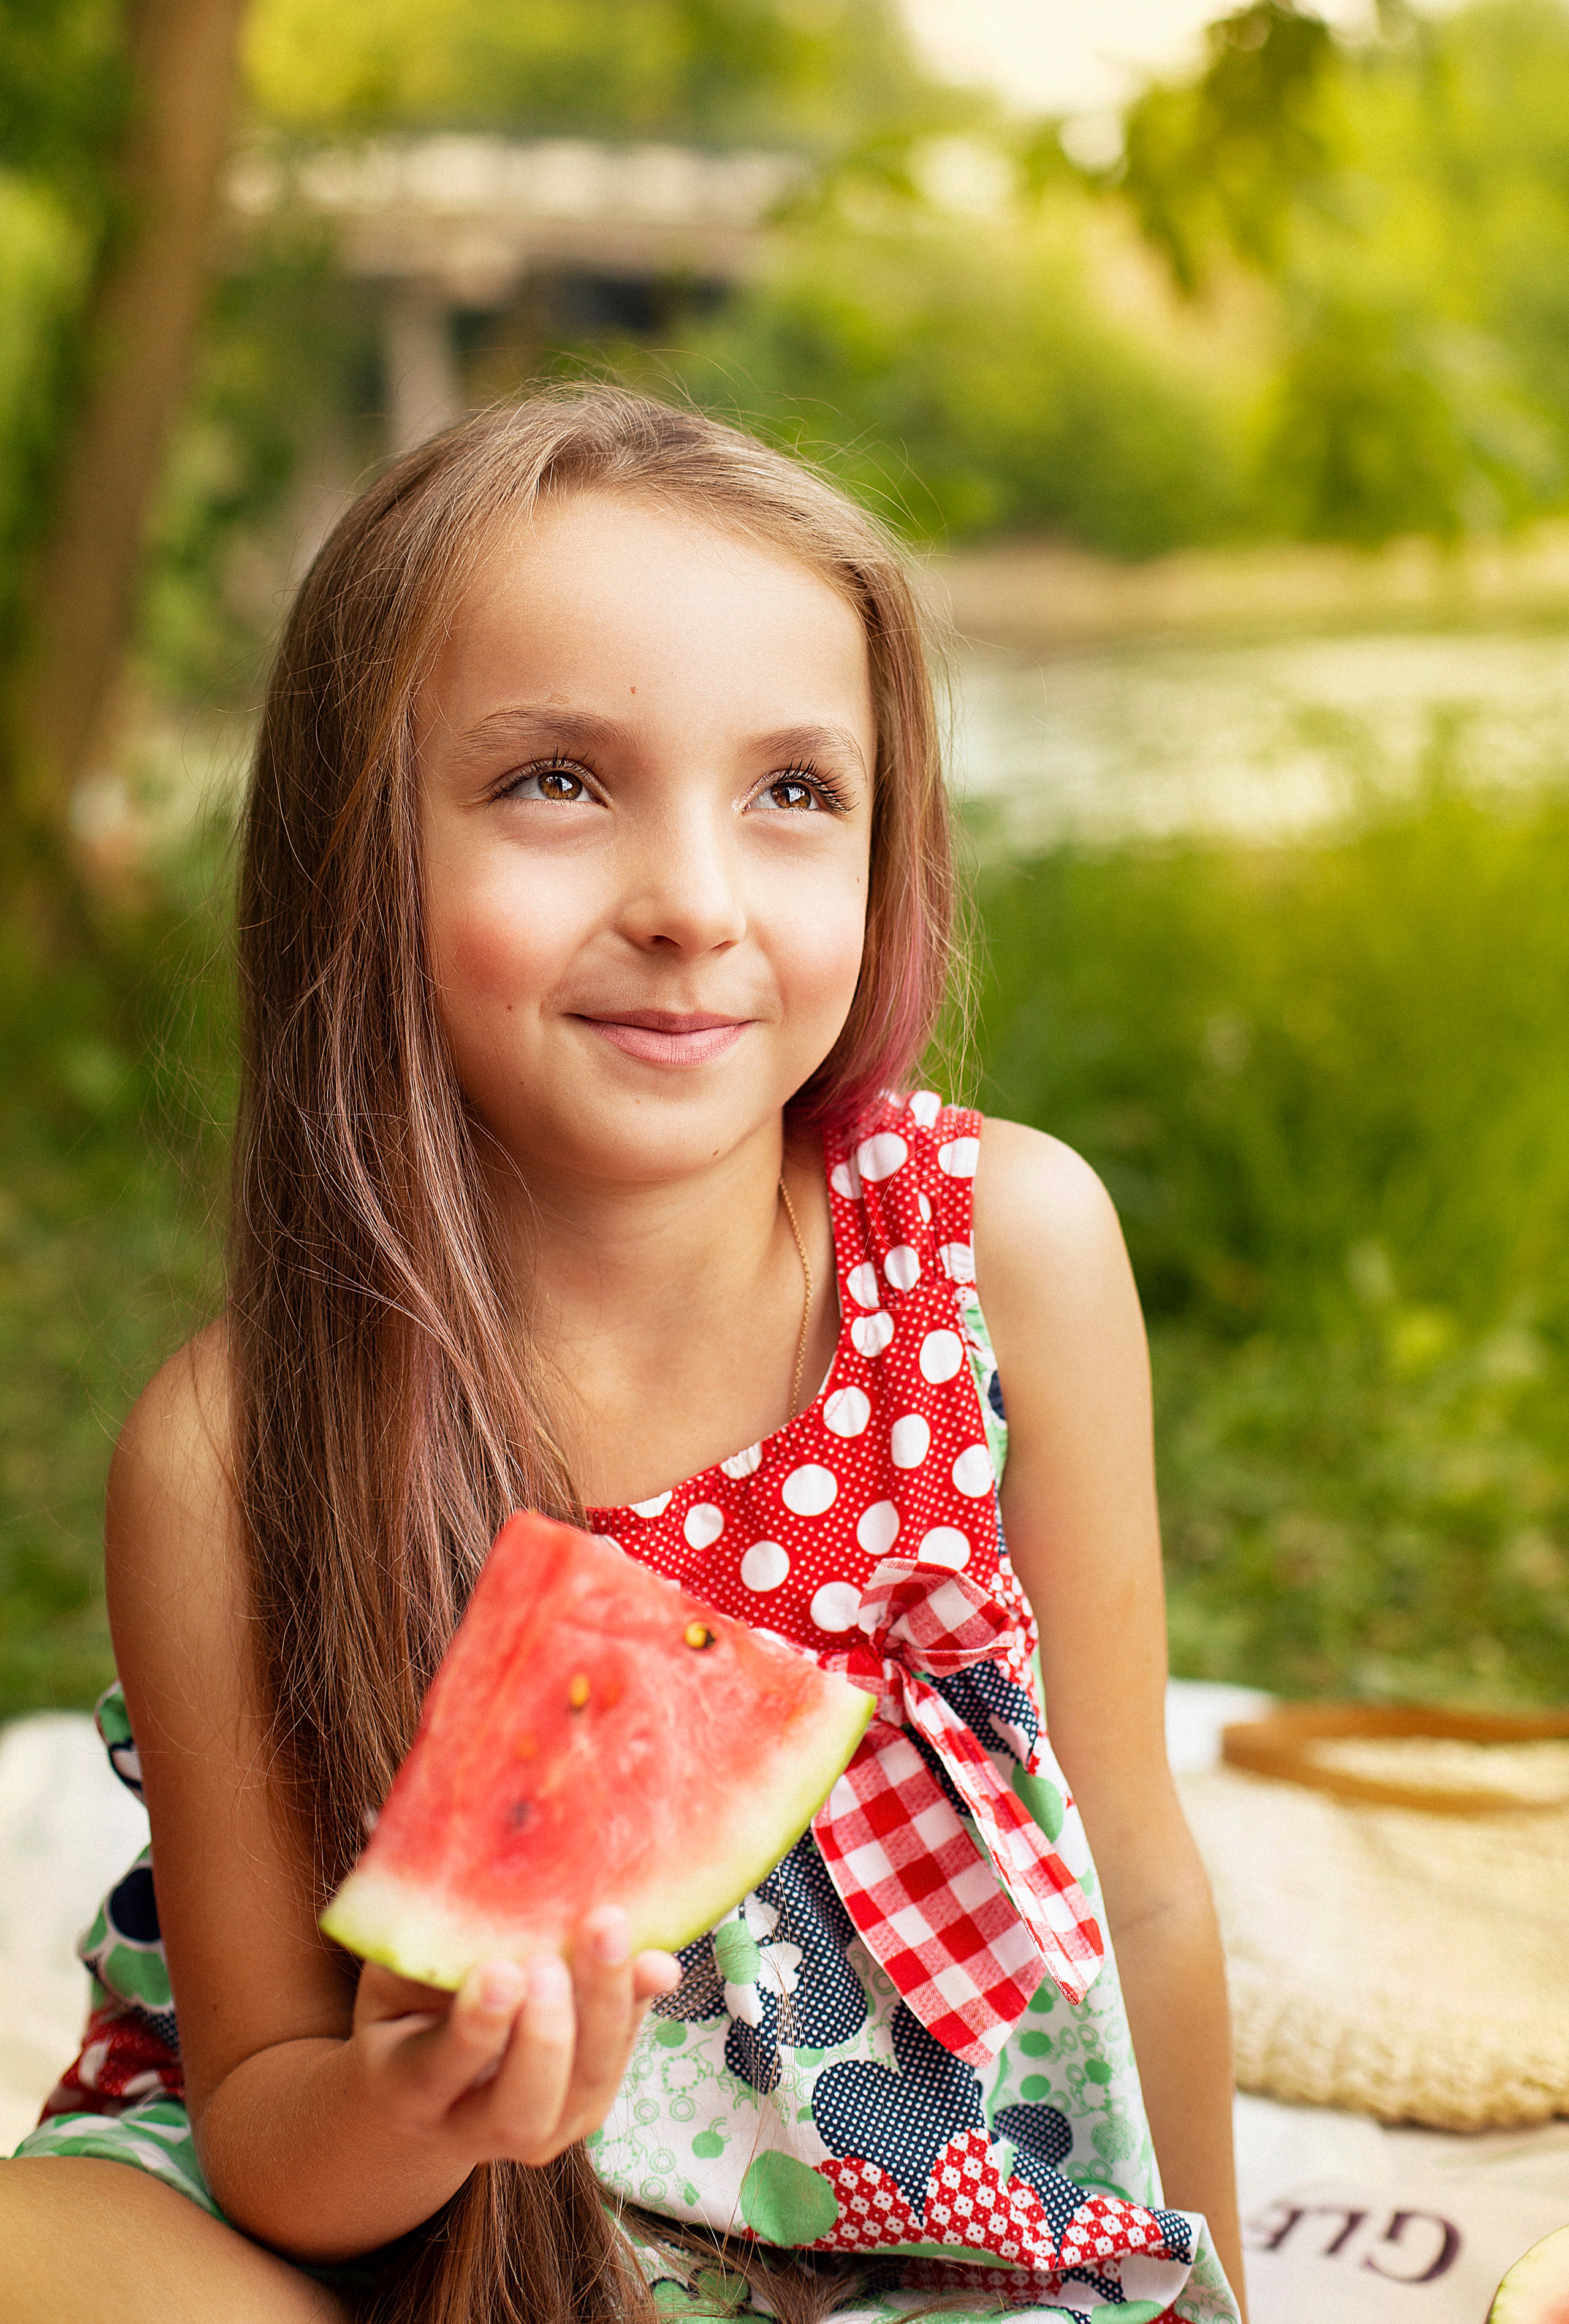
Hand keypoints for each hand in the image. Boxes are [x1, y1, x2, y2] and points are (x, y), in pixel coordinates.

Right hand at [349, 1908, 679, 2166]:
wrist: (434, 2078)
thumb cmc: (407, 2000)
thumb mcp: (397, 1966)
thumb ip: (419, 1925)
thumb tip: (394, 1825)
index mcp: (406, 2090)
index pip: (439, 2071)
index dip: (474, 2027)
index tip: (499, 1971)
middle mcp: (470, 2128)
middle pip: (521, 2107)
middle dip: (547, 2032)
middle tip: (552, 1959)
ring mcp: (538, 2129)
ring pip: (583, 2089)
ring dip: (604, 2009)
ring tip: (608, 1931)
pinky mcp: (586, 2108)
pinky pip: (619, 2060)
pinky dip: (633, 2002)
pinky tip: (645, 1950)